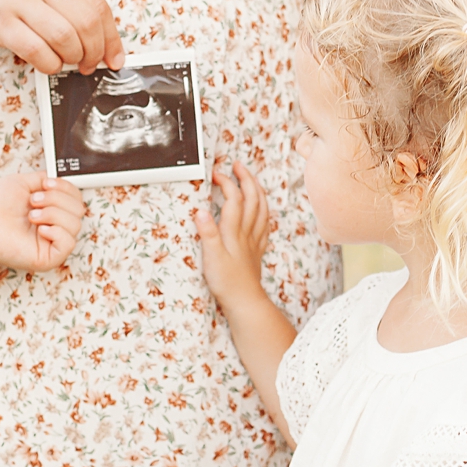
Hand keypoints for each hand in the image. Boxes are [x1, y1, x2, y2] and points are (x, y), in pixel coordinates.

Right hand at [0, 0, 124, 73]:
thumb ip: (72, 4)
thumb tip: (105, 43)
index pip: (99, 5)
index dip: (112, 38)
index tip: (114, 57)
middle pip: (86, 23)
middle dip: (94, 52)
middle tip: (89, 64)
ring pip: (64, 38)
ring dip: (71, 59)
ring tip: (65, 62)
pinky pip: (37, 51)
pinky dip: (49, 65)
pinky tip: (47, 63)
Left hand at [0, 173, 85, 272]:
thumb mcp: (22, 182)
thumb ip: (43, 179)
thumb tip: (57, 179)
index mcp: (48, 209)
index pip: (76, 198)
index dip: (66, 187)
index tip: (46, 183)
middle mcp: (52, 225)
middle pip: (79, 209)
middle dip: (57, 199)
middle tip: (33, 201)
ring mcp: (51, 242)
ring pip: (75, 224)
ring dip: (53, 213)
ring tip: (32, 215)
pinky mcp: (48, 257)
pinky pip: (69, 243)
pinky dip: (57, 231)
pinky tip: (40, 229)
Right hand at [195, 159, 272, 313]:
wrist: (245, 301)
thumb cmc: (226, 282)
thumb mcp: (211, 257)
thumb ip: (207, 233)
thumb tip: (201, 210)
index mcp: (234, 232)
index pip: (234, 199)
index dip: (226, 183)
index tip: (217, 174)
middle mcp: (246, 233)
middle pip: (252, 199)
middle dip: (246, 179)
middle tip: (238, 166)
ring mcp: (254, 241)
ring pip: (262, 209)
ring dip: (257, 191)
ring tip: (251, 179)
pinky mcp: (257, 250)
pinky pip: (265, 225)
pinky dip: (264, 211)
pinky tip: (261, 209)